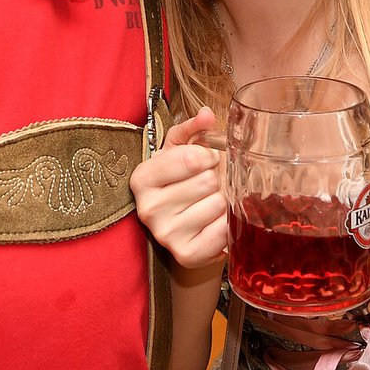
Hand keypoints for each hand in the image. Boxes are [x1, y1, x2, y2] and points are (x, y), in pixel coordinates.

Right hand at [130, 108, 228, 270]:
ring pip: (217, 205)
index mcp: (142, 177)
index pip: (191, 158)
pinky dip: (227, 224)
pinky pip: (223, 232)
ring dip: (222, 201)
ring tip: (210, 203)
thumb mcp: (181, 150)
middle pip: (206, 182)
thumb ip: (193, 128)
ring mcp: (165, 234)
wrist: (183, 226)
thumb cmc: (181, 181)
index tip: (205, 161)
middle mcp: (147, 208)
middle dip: (215, 179)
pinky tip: (216, 222)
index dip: (208, 156)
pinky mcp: (185, 255)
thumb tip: (207, 114)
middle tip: (208, 185)